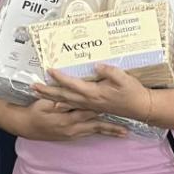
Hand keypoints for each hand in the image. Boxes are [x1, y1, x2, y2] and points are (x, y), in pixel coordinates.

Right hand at [19, 99, 127, 141]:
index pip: (89, 111)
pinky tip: (109, 133)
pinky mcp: (71, 136)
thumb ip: (57, 97)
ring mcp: (72, 133)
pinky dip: (99, 133)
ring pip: (95, 131)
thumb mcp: (44, 103)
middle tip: (127, 126)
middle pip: (96, 124)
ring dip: (109, 132)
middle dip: (112, 125)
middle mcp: (72, 128)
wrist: (25, 126)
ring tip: (124, 133)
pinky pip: (88, 134)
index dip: (103, 107)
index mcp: (67, 118)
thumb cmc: (33, 112)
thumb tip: (69, 91)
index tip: (117, 105)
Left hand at [34, 64, 153, 122]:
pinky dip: (62, 103)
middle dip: (47, 91)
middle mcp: (89, 101)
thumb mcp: (124, 78)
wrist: (140, 108)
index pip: (73, 84)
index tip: (49, 70)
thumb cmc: (133, 92)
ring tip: (38, 93)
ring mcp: (90, 105)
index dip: (60, 78)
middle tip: (33, 86)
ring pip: (66, 101)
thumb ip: (109, 71)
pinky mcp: (92, 107)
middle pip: (64, 96)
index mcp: (95, 93)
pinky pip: (73, 106)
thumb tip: (96, 65)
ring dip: (51, 97)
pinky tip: (55, 102)